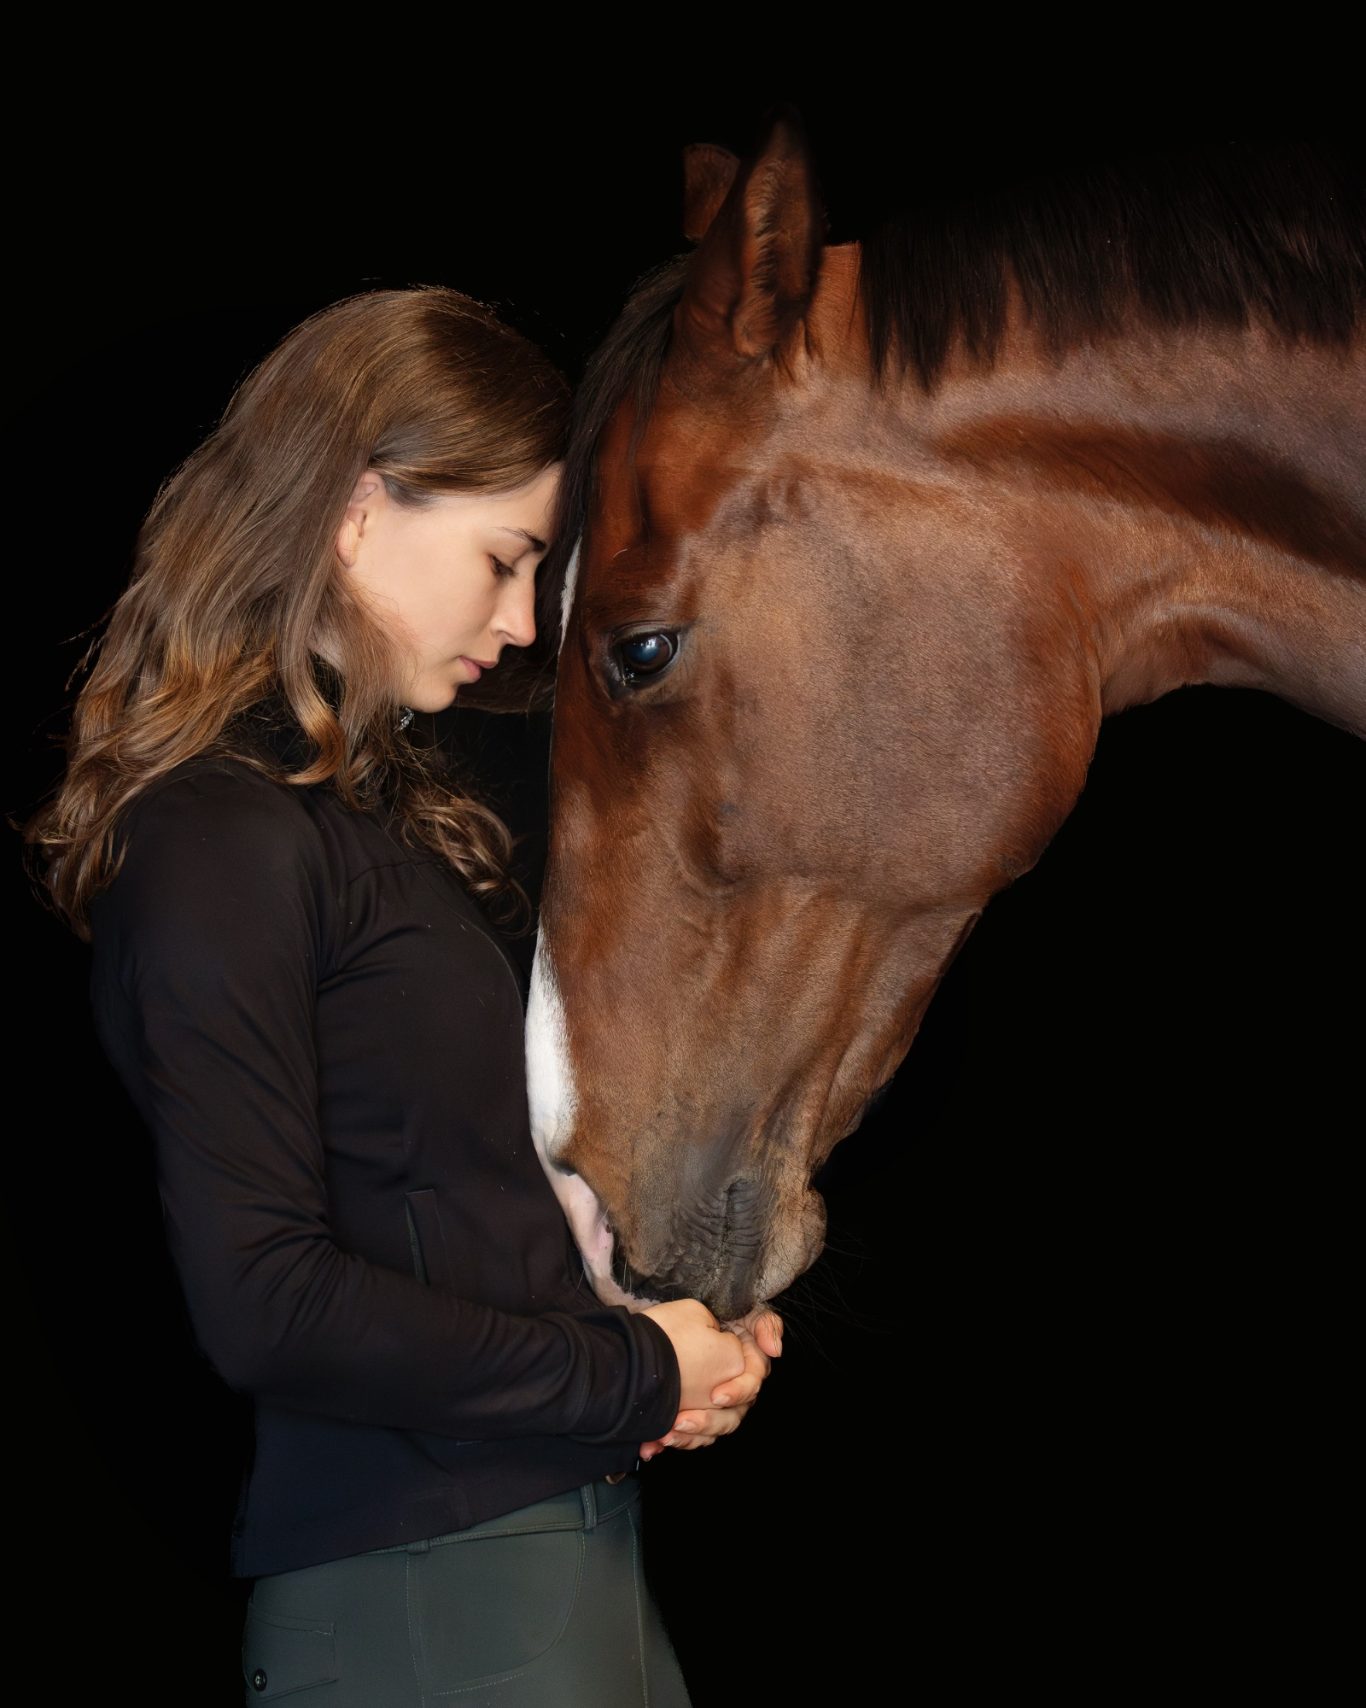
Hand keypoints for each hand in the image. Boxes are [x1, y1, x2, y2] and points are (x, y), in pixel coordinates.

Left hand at [639, 1305, 782, 1458]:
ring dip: (688, 1437)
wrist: (681, 1320)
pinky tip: (654, 1444)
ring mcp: (712, 1404)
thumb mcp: (745, 1311)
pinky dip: (672, 1439)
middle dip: (706, 1423)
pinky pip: (687, 1435)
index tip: (716, 1396)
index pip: (749, 1388)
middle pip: (729, 1418)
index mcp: (747, 1370)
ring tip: (665, 1436)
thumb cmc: (721, 1312)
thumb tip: (774, 1350)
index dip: (736, 1393)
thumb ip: (766, 1326)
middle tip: (681, 1422)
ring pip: (709, 1432)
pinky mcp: (692, 1410)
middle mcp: (733, 1390)